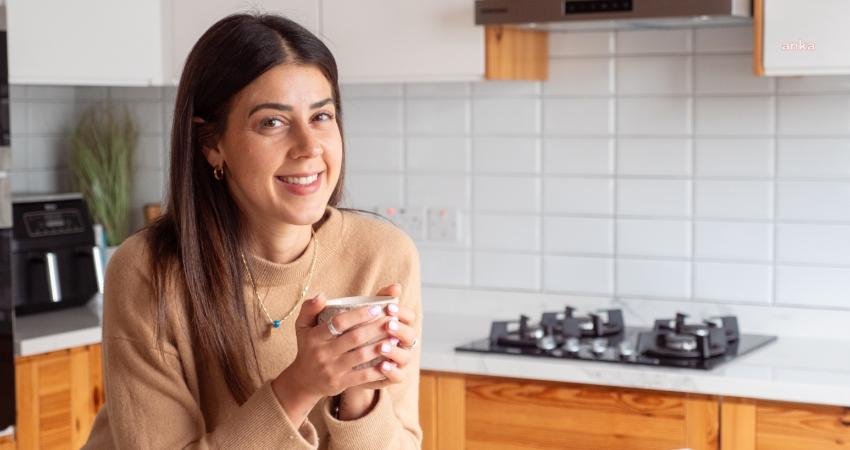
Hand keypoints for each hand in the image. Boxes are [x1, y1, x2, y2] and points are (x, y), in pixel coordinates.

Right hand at [272, 293, 393, 424]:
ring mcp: (331, 369)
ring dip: (381, 347)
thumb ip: (309, 308)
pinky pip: (363, 376)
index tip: (377, 308)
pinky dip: (378, 369)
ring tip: (395, 338)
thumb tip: (321, 295)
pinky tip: (390, 361)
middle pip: (354, 338)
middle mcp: (322, 353)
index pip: (339, 322)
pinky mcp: (340, 383)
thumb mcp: (302, 326)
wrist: (304, 380)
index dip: (359, 314)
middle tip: (392, 320)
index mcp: (315, 336)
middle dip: (376, 328)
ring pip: (361, 356)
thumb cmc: (308, 347)